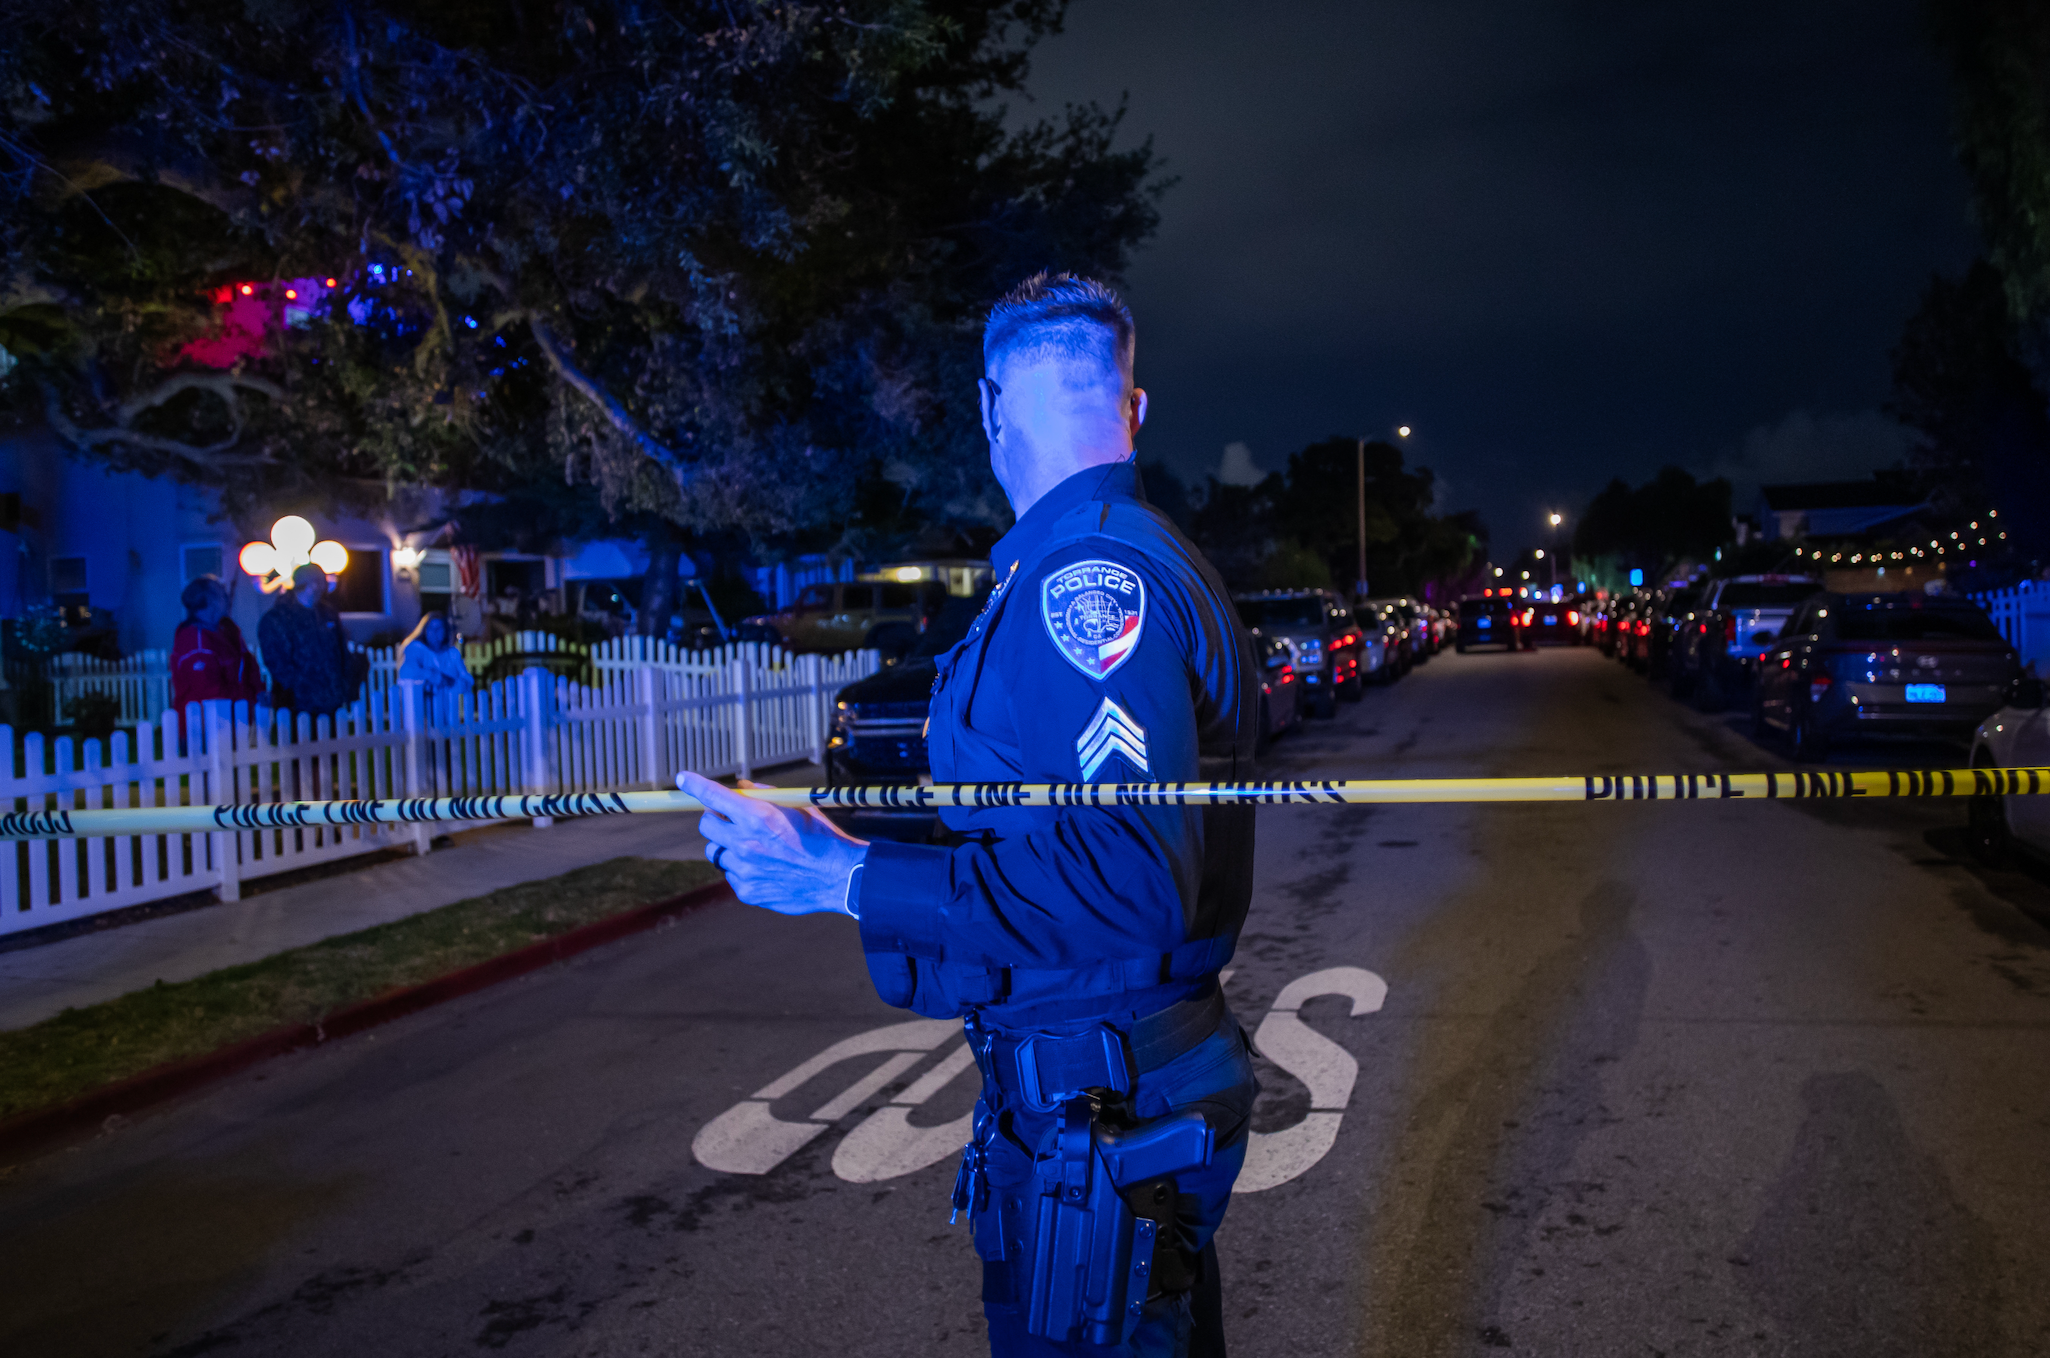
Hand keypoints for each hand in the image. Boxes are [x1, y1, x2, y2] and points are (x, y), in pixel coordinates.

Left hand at [680, 772, 868, 916]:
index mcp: (758, 817)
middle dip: (715, 819)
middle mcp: (746, 843)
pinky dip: (742, 870)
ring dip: (729, 847)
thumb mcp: (797, 806)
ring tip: (756, 849)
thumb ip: (763, 794)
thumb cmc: (821, 838)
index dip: (695, 785)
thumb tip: (738, 788)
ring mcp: (744, 869)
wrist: (839, 877)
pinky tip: (766, 868)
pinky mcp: (747, 891)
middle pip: (707, 825)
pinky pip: (732, 875)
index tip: (684, 779)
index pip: (714, 796)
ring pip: (717, 853)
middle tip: (730, 819)